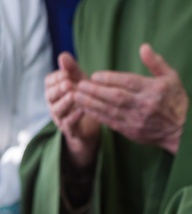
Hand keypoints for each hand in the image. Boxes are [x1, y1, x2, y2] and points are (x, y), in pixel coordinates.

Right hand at [45, 52, 101, 168]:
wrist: (90, 128)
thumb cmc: (83, 101)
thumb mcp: (80, 83)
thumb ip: (72, 70)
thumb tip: (63, 55)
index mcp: (54, 91)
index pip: (49, 81)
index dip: (57, 77)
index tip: (68, 73)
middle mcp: (54, 104)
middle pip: (50, 95)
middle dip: (59, 88)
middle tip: (69, 83)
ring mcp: (60, 118)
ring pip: (57, 109)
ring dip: (65, 101)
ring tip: (74, 95)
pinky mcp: (70, 130)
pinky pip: (69, 123)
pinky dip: (74, 116)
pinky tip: (82, 109)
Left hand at [74, 43, 188, 154]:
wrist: (183, 131)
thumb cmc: (177, 102)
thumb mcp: (172, 78)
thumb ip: (156, 63)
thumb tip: (144, 47)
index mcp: (155, 90)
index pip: (128, 82)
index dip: (109, 78)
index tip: (95, 75)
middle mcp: (145, 106)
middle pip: (116, 97)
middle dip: (95, 90)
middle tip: (80, 84)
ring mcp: (138, 120)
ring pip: (110, 110)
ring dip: (91, 103)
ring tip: (76, 95)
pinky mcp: (133, 132)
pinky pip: (111, 123)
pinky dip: (97, 115)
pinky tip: (86, 109)